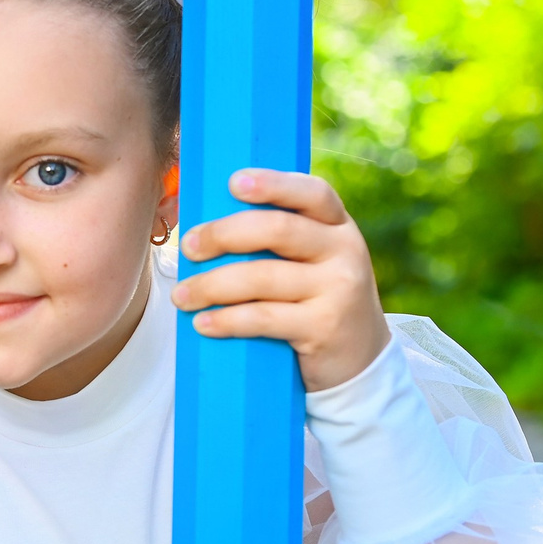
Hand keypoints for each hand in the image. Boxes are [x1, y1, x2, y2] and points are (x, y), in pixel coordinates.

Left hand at [171, 170, 391, 392]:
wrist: (361, 361)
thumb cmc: (318, 301)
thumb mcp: (315, 262)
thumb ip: (282, 238)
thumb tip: (206, 224)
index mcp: (339, 226)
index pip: (312, 193)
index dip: (273, 183)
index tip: (233, 182)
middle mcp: (345, 252)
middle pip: (278, 230)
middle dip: (223, 235)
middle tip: (189, 247)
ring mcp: (339, 290)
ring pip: (262, 277)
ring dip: (211, 285)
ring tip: (182, 296)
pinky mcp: (325, 328)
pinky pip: (263, 318)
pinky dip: (226, 320)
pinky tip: (203, 323)